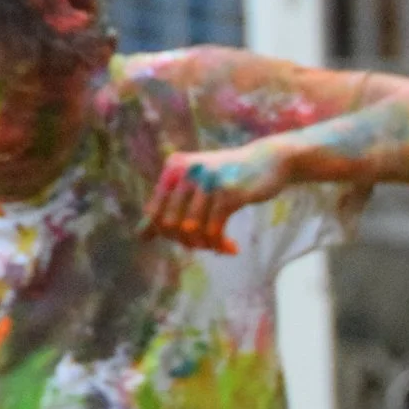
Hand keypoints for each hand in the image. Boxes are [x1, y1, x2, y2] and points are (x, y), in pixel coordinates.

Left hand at [142, 141, 291, 252]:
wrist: (268, 160)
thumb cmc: (229, 176)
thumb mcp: (195, 186)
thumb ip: (168, 208)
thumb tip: (140, 237)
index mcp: (173, 168)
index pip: (156, 213)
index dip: (168, 234)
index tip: (188, 241)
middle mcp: (187, 171)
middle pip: (171, 224)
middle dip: (187, 242)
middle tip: (205, 246)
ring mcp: (207, 181)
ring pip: (192, 229)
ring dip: (207, 246)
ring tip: (220, 247)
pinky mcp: (228, 192)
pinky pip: (214, 230)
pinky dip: (221, 244)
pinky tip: (232, 248)